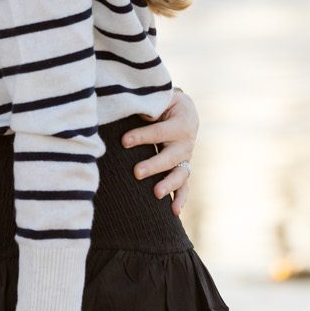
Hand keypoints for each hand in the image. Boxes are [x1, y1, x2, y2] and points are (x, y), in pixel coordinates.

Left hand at [123, 87, 197, 214]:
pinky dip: (180, 199)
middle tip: (137, 172)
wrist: (183, 111)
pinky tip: (173, 212)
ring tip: (155, 194)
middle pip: (171, 157)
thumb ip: (150, 105)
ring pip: (180, 174)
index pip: (159, 131)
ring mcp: (186, 158)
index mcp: (182, 122)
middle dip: (154, 165)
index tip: (123, 142)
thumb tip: (141, 115)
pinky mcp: (183, 169)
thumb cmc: (163, 103)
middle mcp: (186, 142)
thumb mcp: (160, 98)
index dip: (142, 136)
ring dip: (168, 185)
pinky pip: (184, 187)